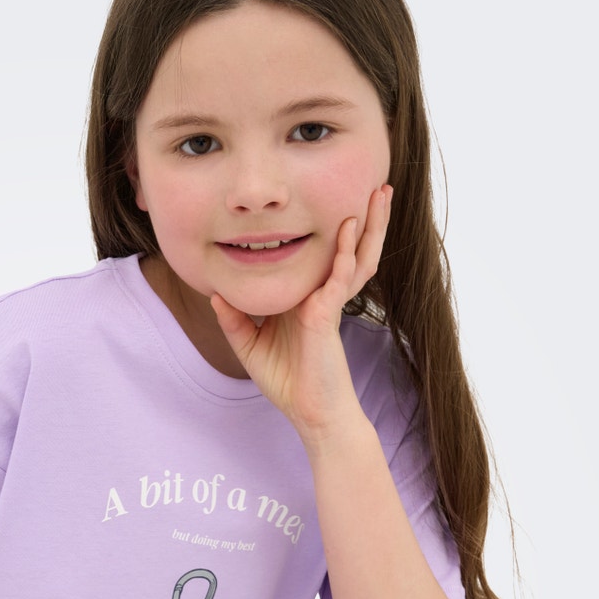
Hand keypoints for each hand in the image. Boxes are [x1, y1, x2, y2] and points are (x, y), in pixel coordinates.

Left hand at [209, 183, 392, 443]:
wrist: (309, 414)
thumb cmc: (287, 382)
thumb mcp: (250, 347)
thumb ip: (235, 320)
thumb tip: (216, 295)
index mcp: (309, 298)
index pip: (326, 256)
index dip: (337, 230)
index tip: (336, 197)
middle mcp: (324, 295)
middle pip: (353, 248)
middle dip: (368, 217)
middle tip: (377, 184)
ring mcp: (329, 303)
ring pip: (358, 256)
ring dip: (371, 224)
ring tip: (382, 192)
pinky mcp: (327, 317)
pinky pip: (338, 279)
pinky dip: (344, 254)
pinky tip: (348, 229)